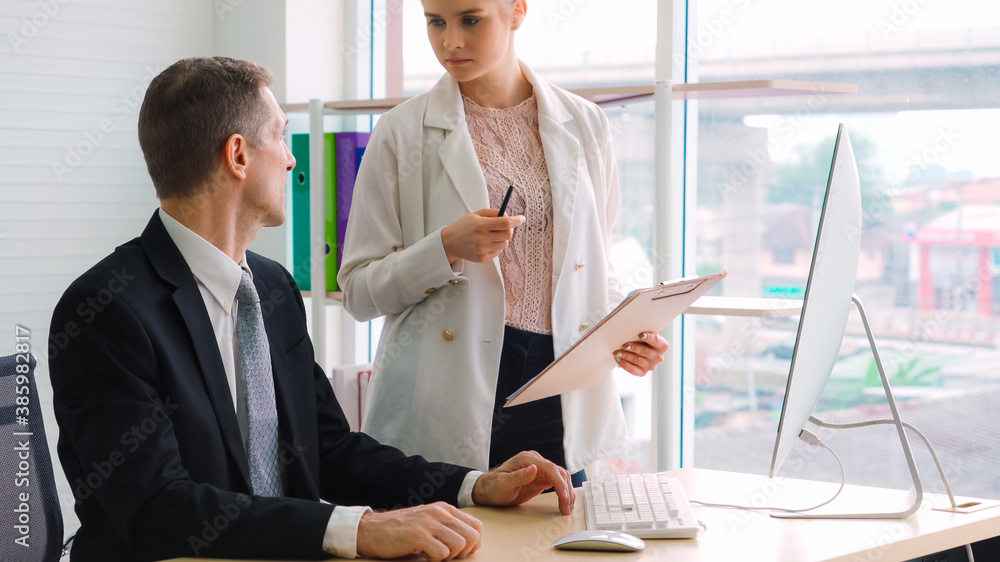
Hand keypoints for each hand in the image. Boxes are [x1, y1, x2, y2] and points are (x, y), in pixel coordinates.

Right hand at [356, 502, 482, 560]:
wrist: (371, 529)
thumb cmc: (401, 530)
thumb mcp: (428, 520)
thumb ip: (446, 526)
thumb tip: (470, 542)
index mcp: (444, 509)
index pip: (476, 526)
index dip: (473, 544)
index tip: (460, 552)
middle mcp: (439, 512)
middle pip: (471, 536)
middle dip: (464, 552)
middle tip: (448, 557)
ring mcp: (428, 523)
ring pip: (460, 545)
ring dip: (450, 557)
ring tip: (435, 557)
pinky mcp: (418, 535)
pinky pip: (442, 553)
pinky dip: (437, 561)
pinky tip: (425, 558)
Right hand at [440, 209, 524, 263]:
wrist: (450, 242)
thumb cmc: (464, 226)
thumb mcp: (476, 214)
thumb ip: (493, 213)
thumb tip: (509, 215)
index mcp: (481, 225)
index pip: (505, 223)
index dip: (516, 220)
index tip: (521, 218)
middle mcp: (482, 238)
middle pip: (508, 234)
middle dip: (509, 229)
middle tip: (503, 226)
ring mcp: (483, 249)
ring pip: (505, 243)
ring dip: (502, 238)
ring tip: (492, 235)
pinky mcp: (483, 258)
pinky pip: (499, 252)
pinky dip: (496, 246)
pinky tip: (487, 243)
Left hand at [471, 451, 575, 514]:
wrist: (489, 491)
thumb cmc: (493, 486)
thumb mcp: (503, 483)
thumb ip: (519, 476)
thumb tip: (534, 468)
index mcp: (527, 459)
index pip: (549, 468)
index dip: (559, 482)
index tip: (563, 495)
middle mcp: (535, 461)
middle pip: (558, 472)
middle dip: (566, 490)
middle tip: (566, 507)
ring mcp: (540, 470)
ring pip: (561, 477)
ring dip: (567, 492)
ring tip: (567, 509)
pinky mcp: (541, 479)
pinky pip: (558, 483)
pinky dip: (564, 493)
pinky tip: (565, 503)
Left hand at [614, 332, 669, 376]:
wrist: (641, 349)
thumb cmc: (643, 339)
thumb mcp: (646, 333)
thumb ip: (643, 330)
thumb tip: (632, 327)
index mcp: (662, 346)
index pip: (656, 341)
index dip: (649, 338)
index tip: (640, 335)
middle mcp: (658, 357)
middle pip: (645, 351)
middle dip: (634, 348)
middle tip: (624, 345)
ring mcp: (651, 366)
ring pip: (637, 360)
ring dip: (626, 355)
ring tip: (617, 352)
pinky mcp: (643, 372)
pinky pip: (633, 370)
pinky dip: (624, 364)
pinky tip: (618, 359)